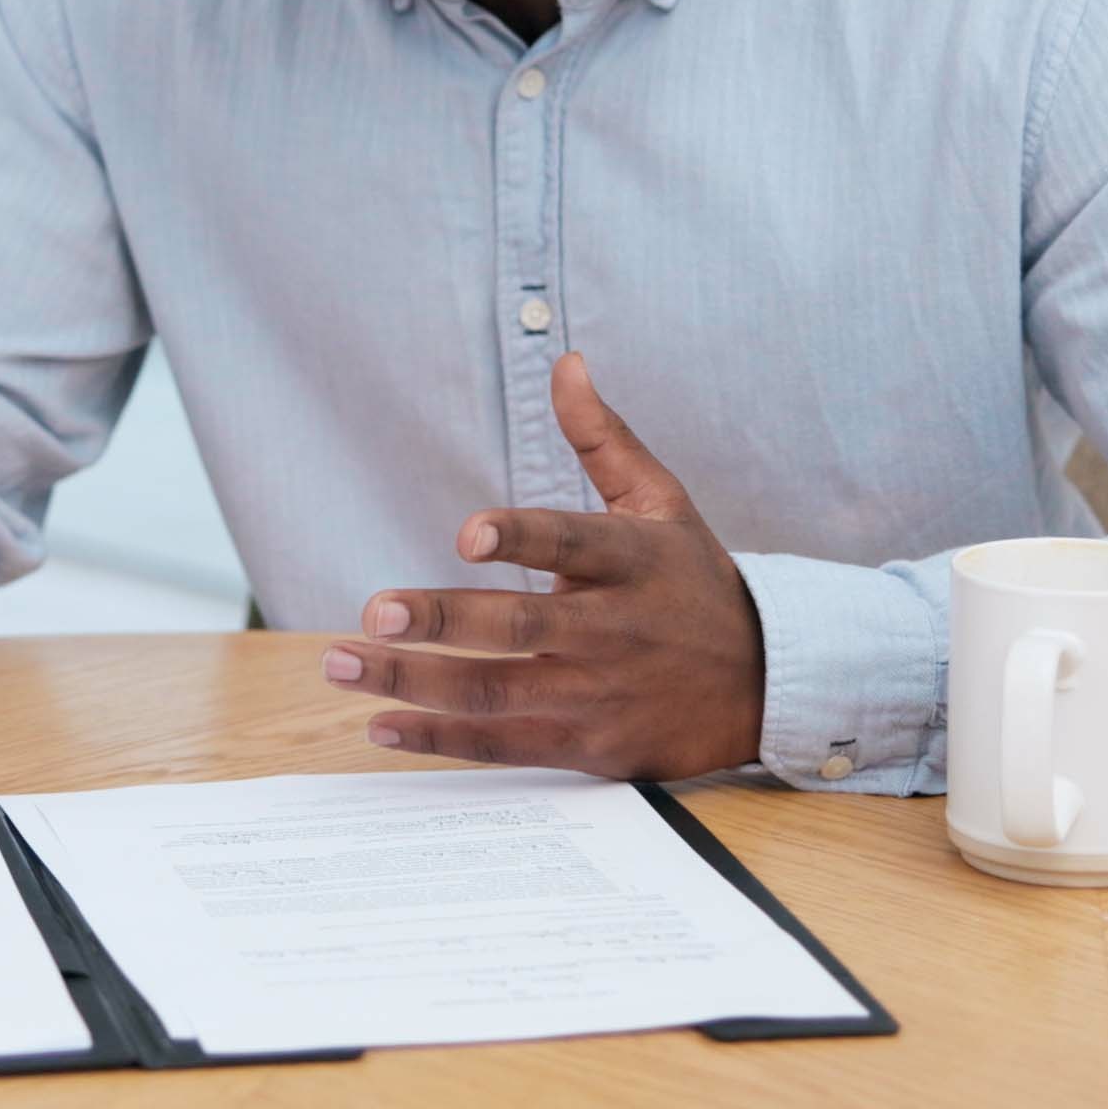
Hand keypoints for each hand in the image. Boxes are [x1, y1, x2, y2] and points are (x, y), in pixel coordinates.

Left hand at [319, 352, 766, 779]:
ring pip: (498, 691)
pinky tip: (381, 725)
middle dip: (443, 619)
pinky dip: (440, 740)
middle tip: (375, 610)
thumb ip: (603, 439)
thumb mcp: (664, 503)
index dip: (520, 538)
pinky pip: (505, 744)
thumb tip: (565, 363)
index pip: (572, 542)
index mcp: (633, 559)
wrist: (763, 684)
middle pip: (522, 626)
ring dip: (414, 683)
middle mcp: (614, 629)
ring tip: (343, 664)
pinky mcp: (589, 746)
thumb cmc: (695, 581)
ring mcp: (599, 693)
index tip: (466, 533)